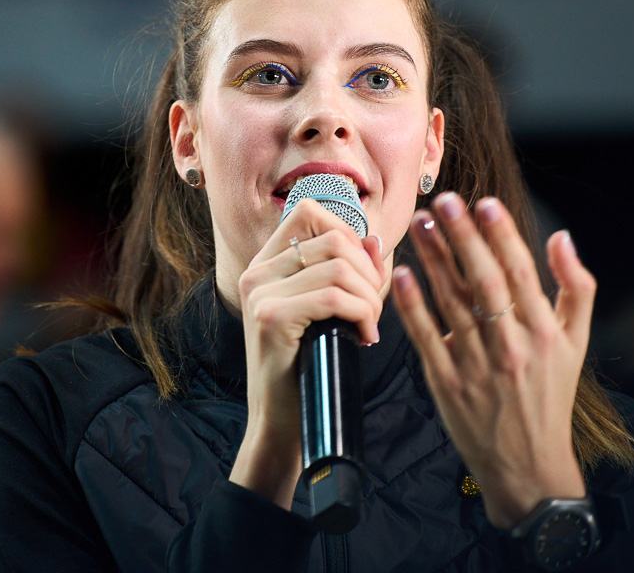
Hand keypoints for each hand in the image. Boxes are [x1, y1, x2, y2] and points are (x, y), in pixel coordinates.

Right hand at [229, 199, 384, 508]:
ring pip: (338, 267)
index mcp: (267, 263)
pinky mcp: (270, 318)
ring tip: (369, 325)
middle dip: (369, 273)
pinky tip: (364, 337)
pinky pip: (332, 297)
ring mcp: (260, 293)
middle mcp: (257, 272)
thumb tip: (376, 239)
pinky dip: (361, 314)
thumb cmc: (313, 364)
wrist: (284, 421)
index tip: (364, 275)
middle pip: (334, 239)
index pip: (309, 212)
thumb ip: (354, 272)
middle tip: (373, 310)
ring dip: (369, 298)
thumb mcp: (333, 310)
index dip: (349, 234)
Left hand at [392, 192, 593, 529]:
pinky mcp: (447, 383)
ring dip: (434, 260)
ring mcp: (477, 366)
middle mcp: (512, 347)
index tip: (486, 203)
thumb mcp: (577, 343)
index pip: (521, 273)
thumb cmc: (550, 395)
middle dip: (463, 237)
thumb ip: (576, 287)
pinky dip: (413, 306)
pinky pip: (427, 337)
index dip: (502, 235)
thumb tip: (562, 237)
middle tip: (445, 201)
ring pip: (451, 303)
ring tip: (422, 224)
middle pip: (484, 281)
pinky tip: (402, 274)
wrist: (527, 465)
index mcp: (544, 333)